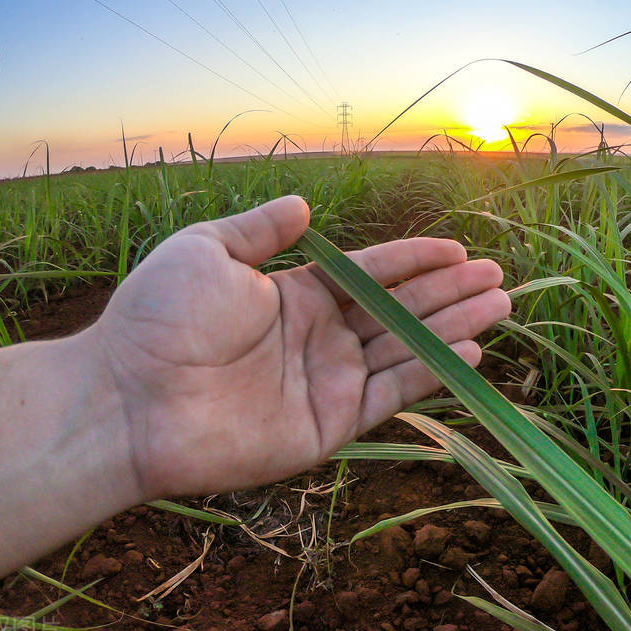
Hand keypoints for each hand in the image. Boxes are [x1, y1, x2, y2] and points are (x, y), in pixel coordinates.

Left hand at [92, 196, 509, 498]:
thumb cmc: (159, 319)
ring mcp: (327, 382)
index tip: (458, 248)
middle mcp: (319, 337)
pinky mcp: (329, 426)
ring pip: (406, 349)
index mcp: (296, 295)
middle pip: (400, 309)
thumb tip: (303, 204)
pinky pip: (391, 395)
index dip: (415, 259)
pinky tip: (468, 351)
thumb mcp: (206, 250)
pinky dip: (431, 375)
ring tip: (500, 306)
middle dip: (450, 292)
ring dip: (455, 327)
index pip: (372, 272)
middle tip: (498, 276)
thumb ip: (259, 229)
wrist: (130, 398)